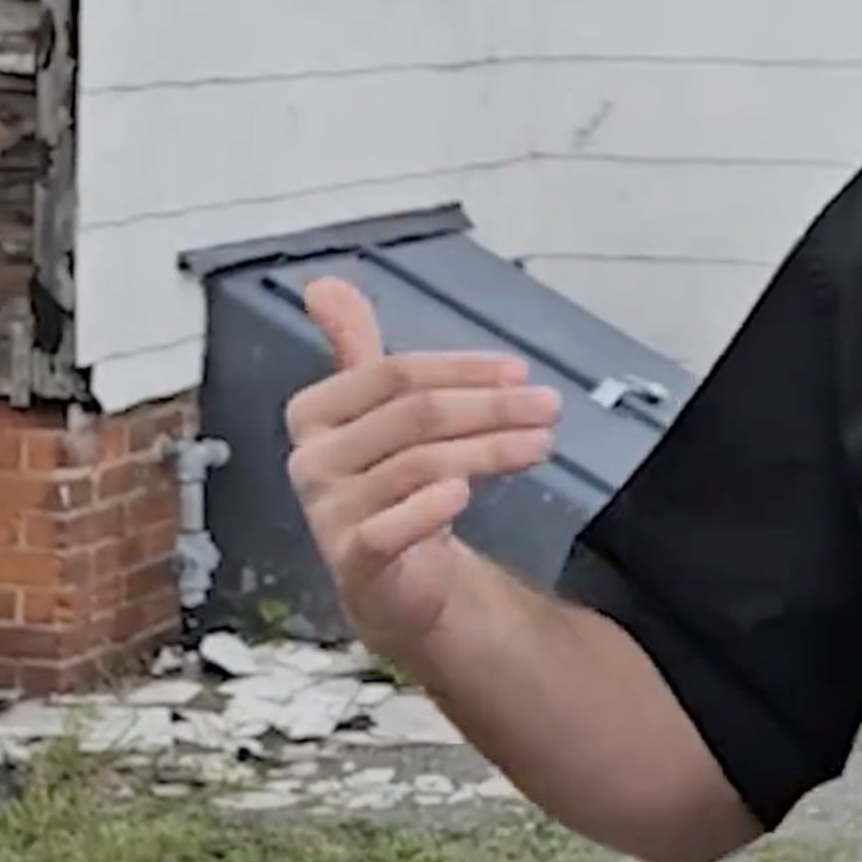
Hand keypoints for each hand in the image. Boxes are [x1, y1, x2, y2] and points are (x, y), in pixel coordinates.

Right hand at [283, 275, 561, 657]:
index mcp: (313, 413)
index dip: (462, 368)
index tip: (520, 371)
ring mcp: (328, 514)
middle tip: (551, 407)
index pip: (393, 374)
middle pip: (415, 416)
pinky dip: (430, 506)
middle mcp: (310, 461)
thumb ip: (356, 349)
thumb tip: (323, 281)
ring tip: (543, 444)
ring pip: (421, 464)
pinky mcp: (352, 563)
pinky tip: (466, 492)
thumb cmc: (392, 481)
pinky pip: (391, 527)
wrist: (394, 580)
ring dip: (492, 449)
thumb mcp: (378, 411)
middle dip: (491, 407)